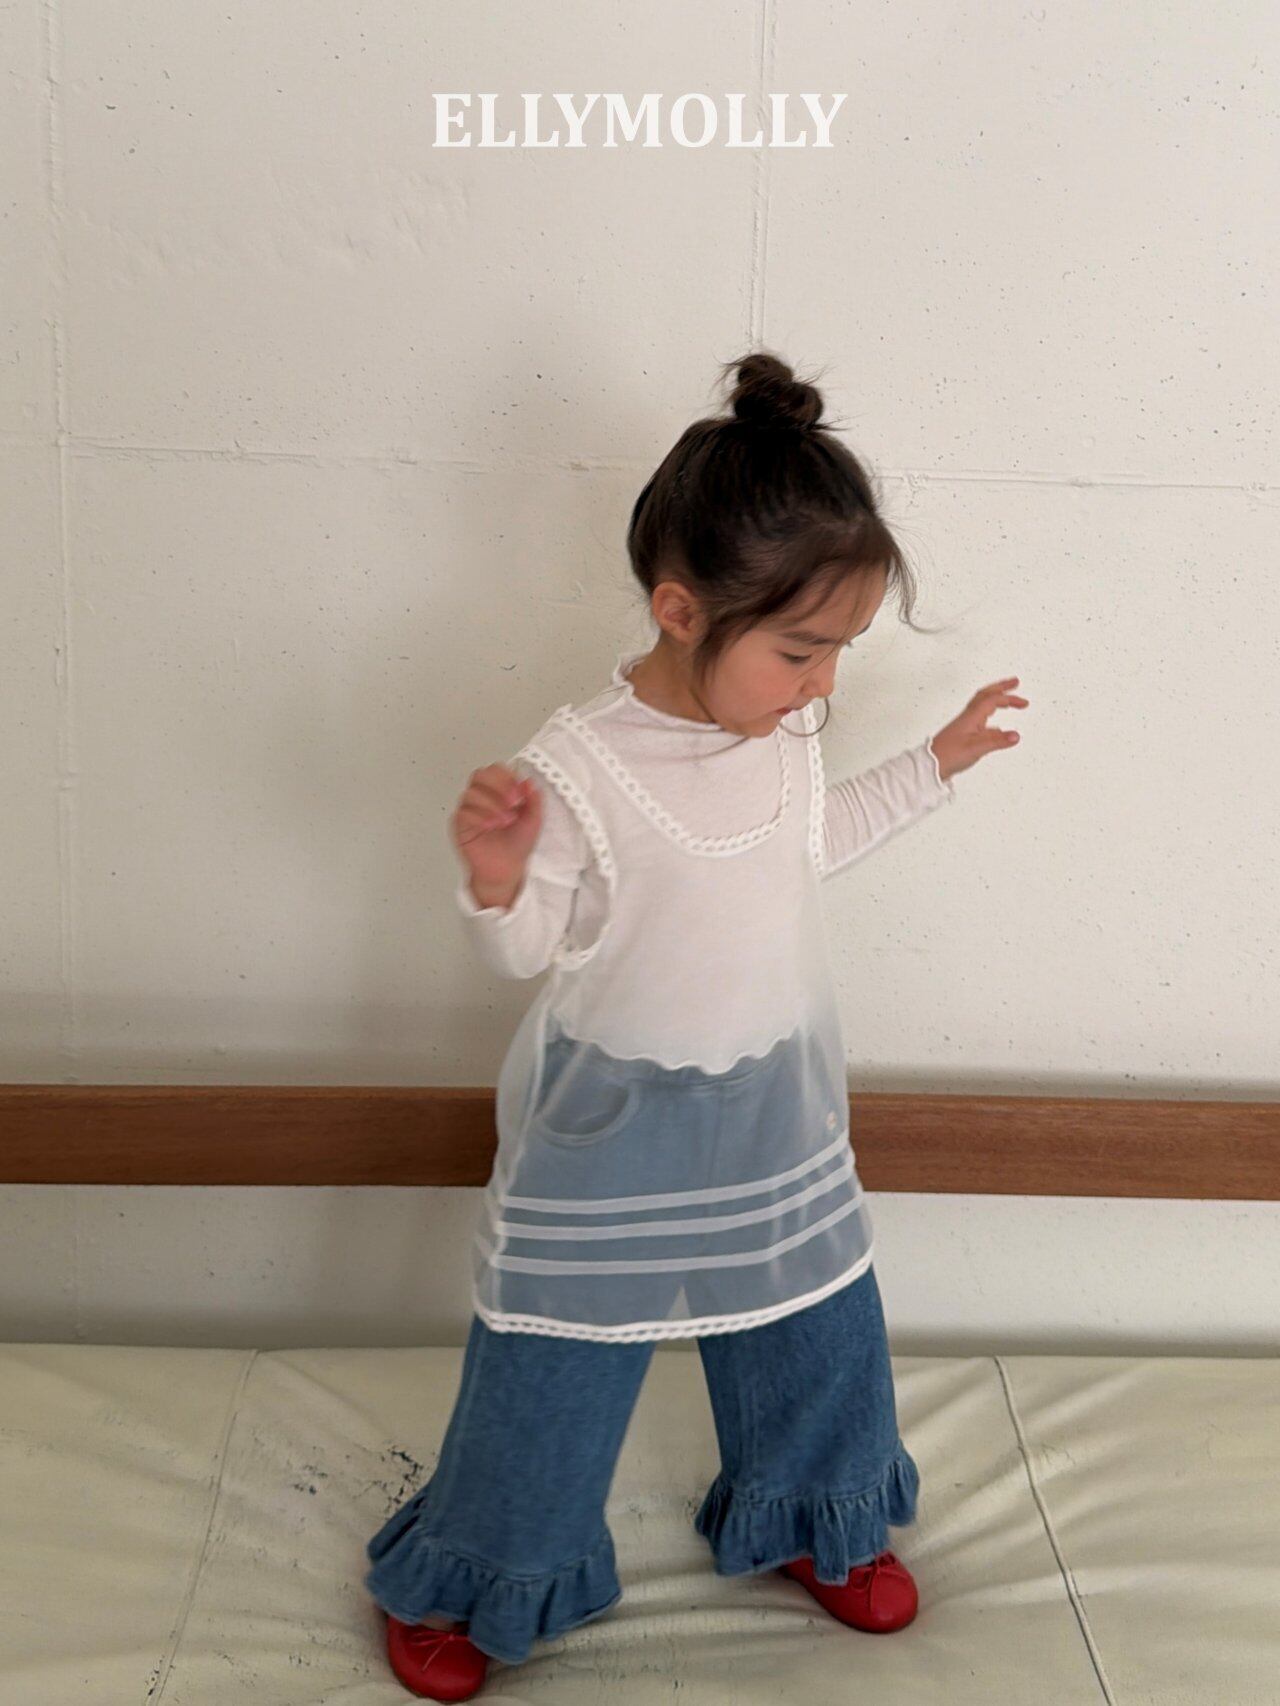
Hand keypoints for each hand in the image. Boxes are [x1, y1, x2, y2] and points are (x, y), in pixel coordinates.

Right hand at [449, 764, 543, 892]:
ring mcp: (470, 808)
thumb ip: (534, 799)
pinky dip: (478, 817)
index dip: (507, 778)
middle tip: (512, 803)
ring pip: (471, 792)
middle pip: (480, 774)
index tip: (520, 795)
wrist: (506, 868)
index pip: (496, 770)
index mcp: (500, 791)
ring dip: (491, 805)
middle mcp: (483, 796)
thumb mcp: (534, 820)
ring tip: (504, 822)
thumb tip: (527, 781)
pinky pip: (462, 812)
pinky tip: (489, 827)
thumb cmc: (518, 844)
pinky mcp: (460, 824)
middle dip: (498, 786)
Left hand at [931, 679, 1028, 781]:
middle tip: (1014, 682)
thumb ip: (997, 741)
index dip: (1009, 698)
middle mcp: (967, 717)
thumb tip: (1015, 735)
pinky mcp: (962, 734)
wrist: (929, 765)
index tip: (1024, 702)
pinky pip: (978, 719)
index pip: (993, 700)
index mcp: (971, 717)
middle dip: (1001, 687)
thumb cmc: (947, 755)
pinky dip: (989, 717)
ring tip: (1007, 699)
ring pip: (981, 705)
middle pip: (985, 694)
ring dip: (995, 698)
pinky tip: (995, 728)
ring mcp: (964, 725)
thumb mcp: (977, 748)